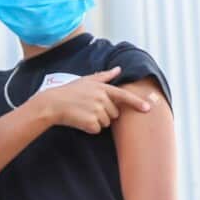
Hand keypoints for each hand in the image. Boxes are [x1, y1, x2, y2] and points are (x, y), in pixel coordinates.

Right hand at [29, 67, 153, 133]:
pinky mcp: (91, 122)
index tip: (148, 109)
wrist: (51, 104)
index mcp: (102, 89)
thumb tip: (118, 69)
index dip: (137, 103)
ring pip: (106, 123)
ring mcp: (96, 111)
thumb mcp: (86, 80)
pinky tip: (79, 121)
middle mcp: (102, 99)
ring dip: (96, 121)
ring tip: (82, 113)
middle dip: (104, 113)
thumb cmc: (68, 92)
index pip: (124, 96)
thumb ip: (104, 76)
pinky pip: (97, 129)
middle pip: (114, 113)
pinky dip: (89, 128)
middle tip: (87, 108)